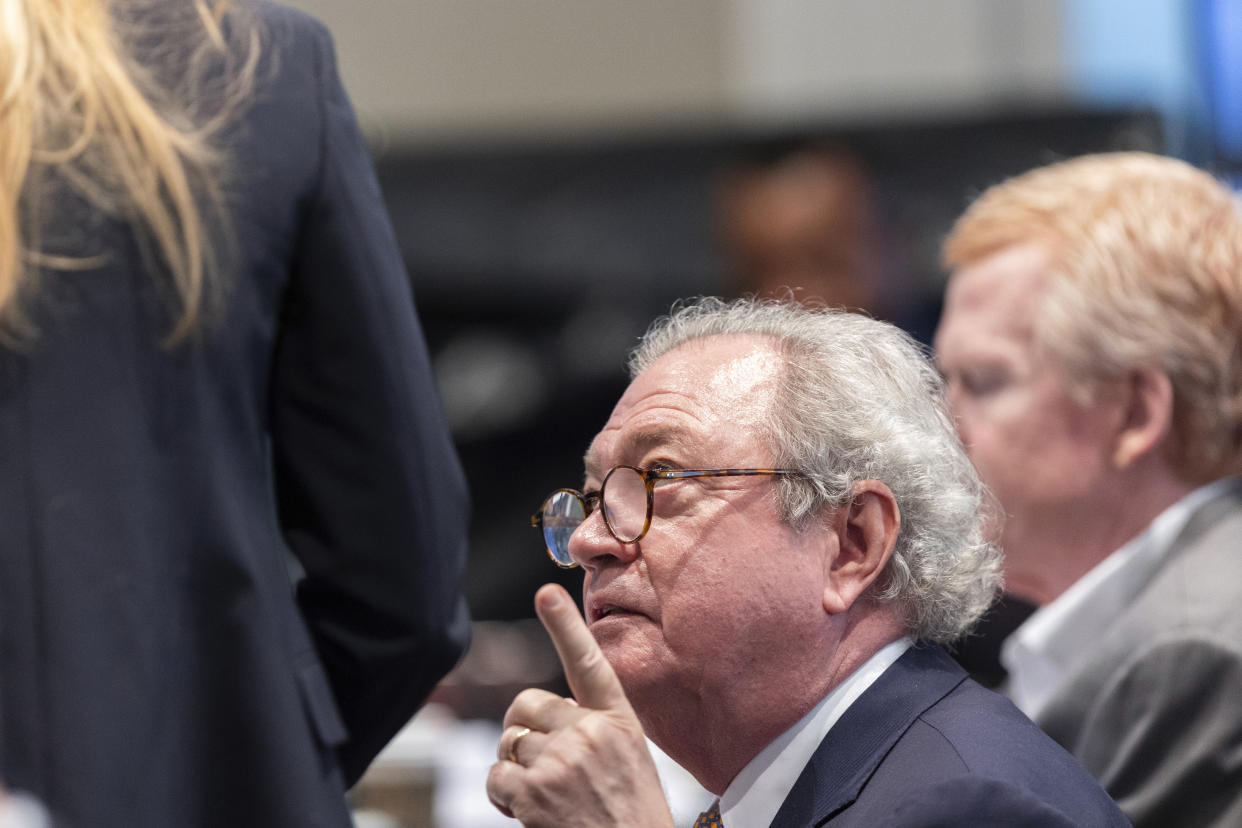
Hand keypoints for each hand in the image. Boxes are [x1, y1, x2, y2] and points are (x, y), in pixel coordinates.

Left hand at [486, 584, 675, 827]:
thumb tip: (551, 714)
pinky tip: (529, 812)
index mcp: (619, 721)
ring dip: (516, 770)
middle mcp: (590, 733)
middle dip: (523, 729)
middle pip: (527, 705)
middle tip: (540, 761)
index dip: (566, 625)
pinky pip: (495, 776)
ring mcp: (561, 761)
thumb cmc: (631, 816)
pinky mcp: (534, 792)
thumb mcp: (628, 759)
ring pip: (509, 743)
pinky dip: (503, 796)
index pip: (588, 663)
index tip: (547, 592)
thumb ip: (594, 728)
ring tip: (547, 797)